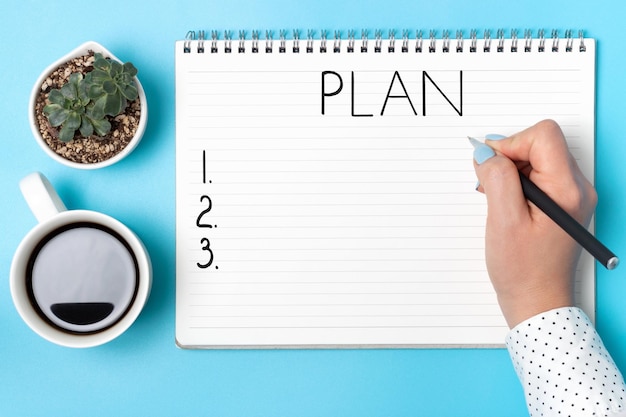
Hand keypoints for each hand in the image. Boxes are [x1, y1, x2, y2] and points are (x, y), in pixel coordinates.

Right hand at [472, 120, 596, 327]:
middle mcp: (578, 188)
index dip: (511, 144)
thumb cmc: (522, 270)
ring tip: (497, 199)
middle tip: (489, 185)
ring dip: (511, 171)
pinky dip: (518, 182)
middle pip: (541, 144)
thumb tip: (485, 151)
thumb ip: (496, 178)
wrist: (537, 302)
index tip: (490, 165)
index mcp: (568, 189)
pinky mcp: (564, 203)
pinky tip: (506, 203)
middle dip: (509, 157)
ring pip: (538, 158)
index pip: (543, 136)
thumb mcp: (503, 220)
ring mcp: (573, 195)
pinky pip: (540, 175)